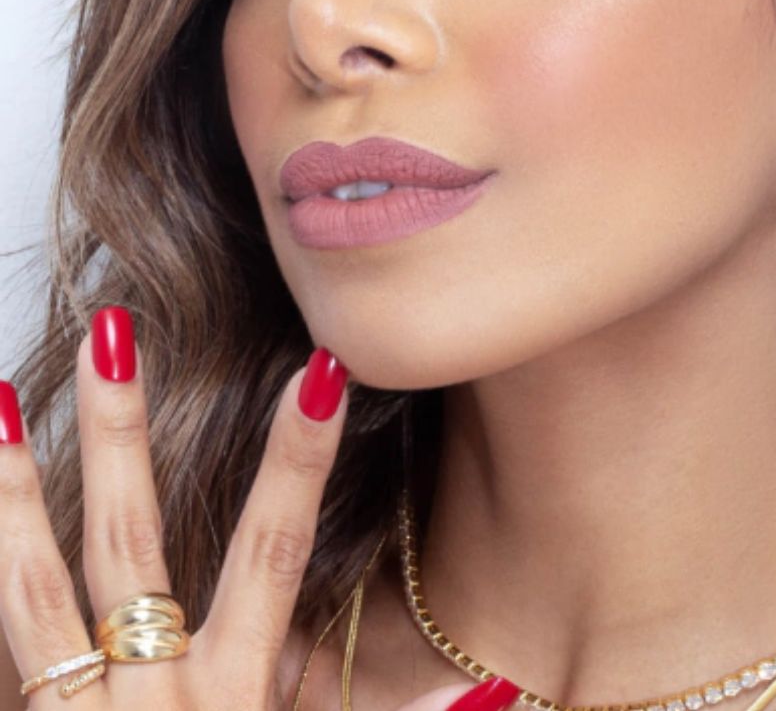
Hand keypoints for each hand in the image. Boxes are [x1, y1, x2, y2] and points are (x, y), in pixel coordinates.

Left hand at [0, 306, 503, 710]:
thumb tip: (493, 693)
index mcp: (232, 700)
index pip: (273, 553)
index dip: (299, 460)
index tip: (319, 369)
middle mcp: (149, 695)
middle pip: (129, 545)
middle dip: (122, 435)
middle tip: (119, 334)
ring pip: (32, 588)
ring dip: (13, 492)